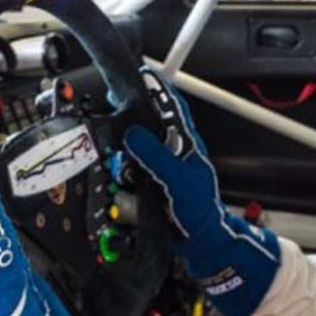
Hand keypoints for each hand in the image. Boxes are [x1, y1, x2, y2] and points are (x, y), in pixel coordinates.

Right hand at [124, 70, 280, 315]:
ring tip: (117, 148)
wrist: (200, 241)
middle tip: (116, 105)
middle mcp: (173, 151)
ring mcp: (161, 168)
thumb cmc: (199, 209)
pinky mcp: (151, 184)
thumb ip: (156, 156)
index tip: (142, 74)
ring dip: (126, 149)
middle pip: (150, 124)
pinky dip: (124, 170)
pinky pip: (132, 170)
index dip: (158, 90)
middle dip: (133, 115)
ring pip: (138, 147)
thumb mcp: (177, 179)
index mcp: (185, 143)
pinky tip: (120, 175)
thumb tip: (134, 133)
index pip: (171, 108)